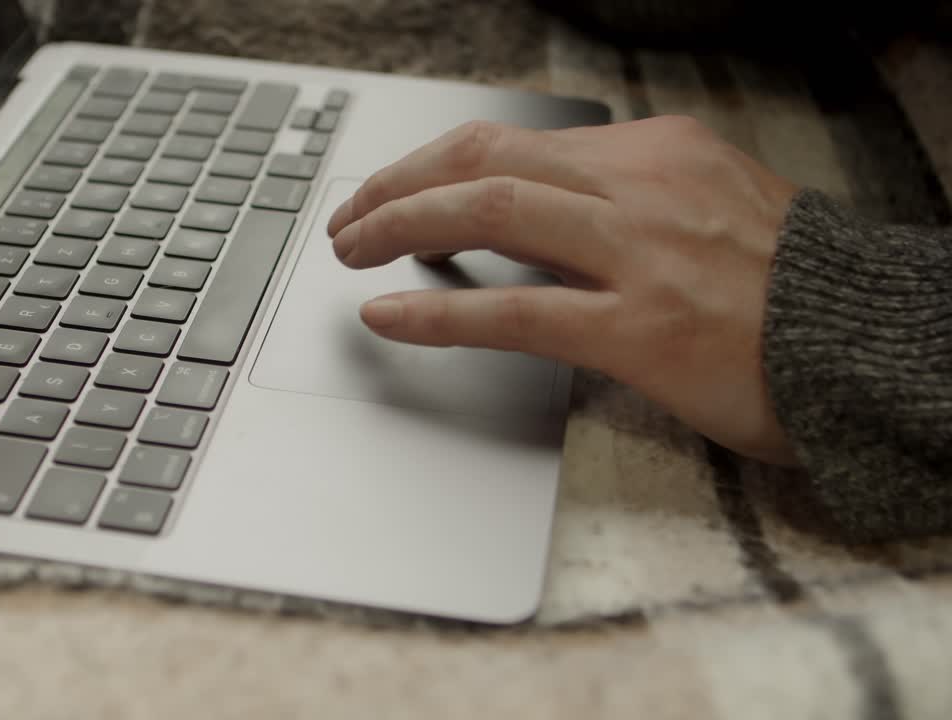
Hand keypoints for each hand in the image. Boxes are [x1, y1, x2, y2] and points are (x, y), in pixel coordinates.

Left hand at [327, 116, 800, 464]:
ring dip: (398, 228)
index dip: (432, 166)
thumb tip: (541, 210)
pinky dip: (440, 311)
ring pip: (488, 212)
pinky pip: (516, 311)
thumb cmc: (790, 292)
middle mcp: (643, 188)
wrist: (875, 345)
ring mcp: (641, 255)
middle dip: (396, 186)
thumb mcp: (712, 208)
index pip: (513, 143)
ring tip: (350, 254)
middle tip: (350, 219)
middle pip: (482, 161)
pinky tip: (388, 313)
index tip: (394, 190)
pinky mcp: (643, 329)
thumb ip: (630, 200)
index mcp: (658, 154)